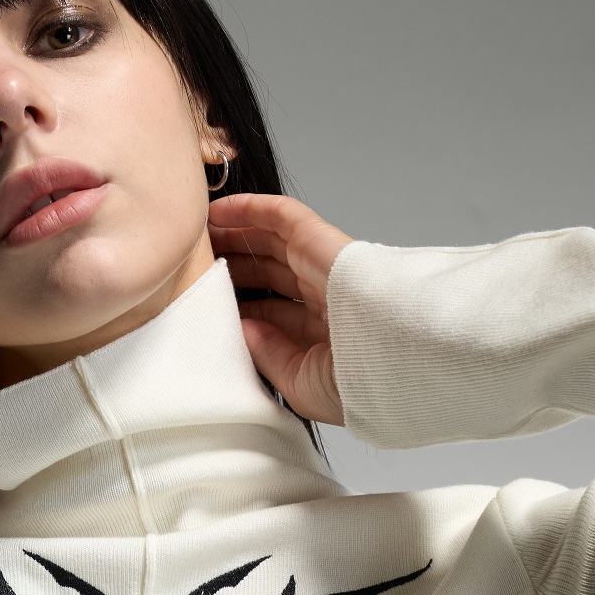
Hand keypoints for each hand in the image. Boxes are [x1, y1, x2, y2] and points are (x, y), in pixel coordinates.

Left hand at [208, 195, 352, 426]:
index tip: (206, 307)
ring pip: (272, 244)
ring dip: (235, 235)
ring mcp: (325, 269)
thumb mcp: (301, 383)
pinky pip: (283, 217)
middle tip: (196, 265)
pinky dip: (250, 210)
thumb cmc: (360, 383)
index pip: (274, 315)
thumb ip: (268, 355)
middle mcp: (326, 299)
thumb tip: (243, 327)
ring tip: (199, 234)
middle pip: (270, 275)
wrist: (398, 360)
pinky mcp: (325, 243)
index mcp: (326, 336)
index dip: (241, 307)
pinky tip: (218, 212)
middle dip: (235, 268)